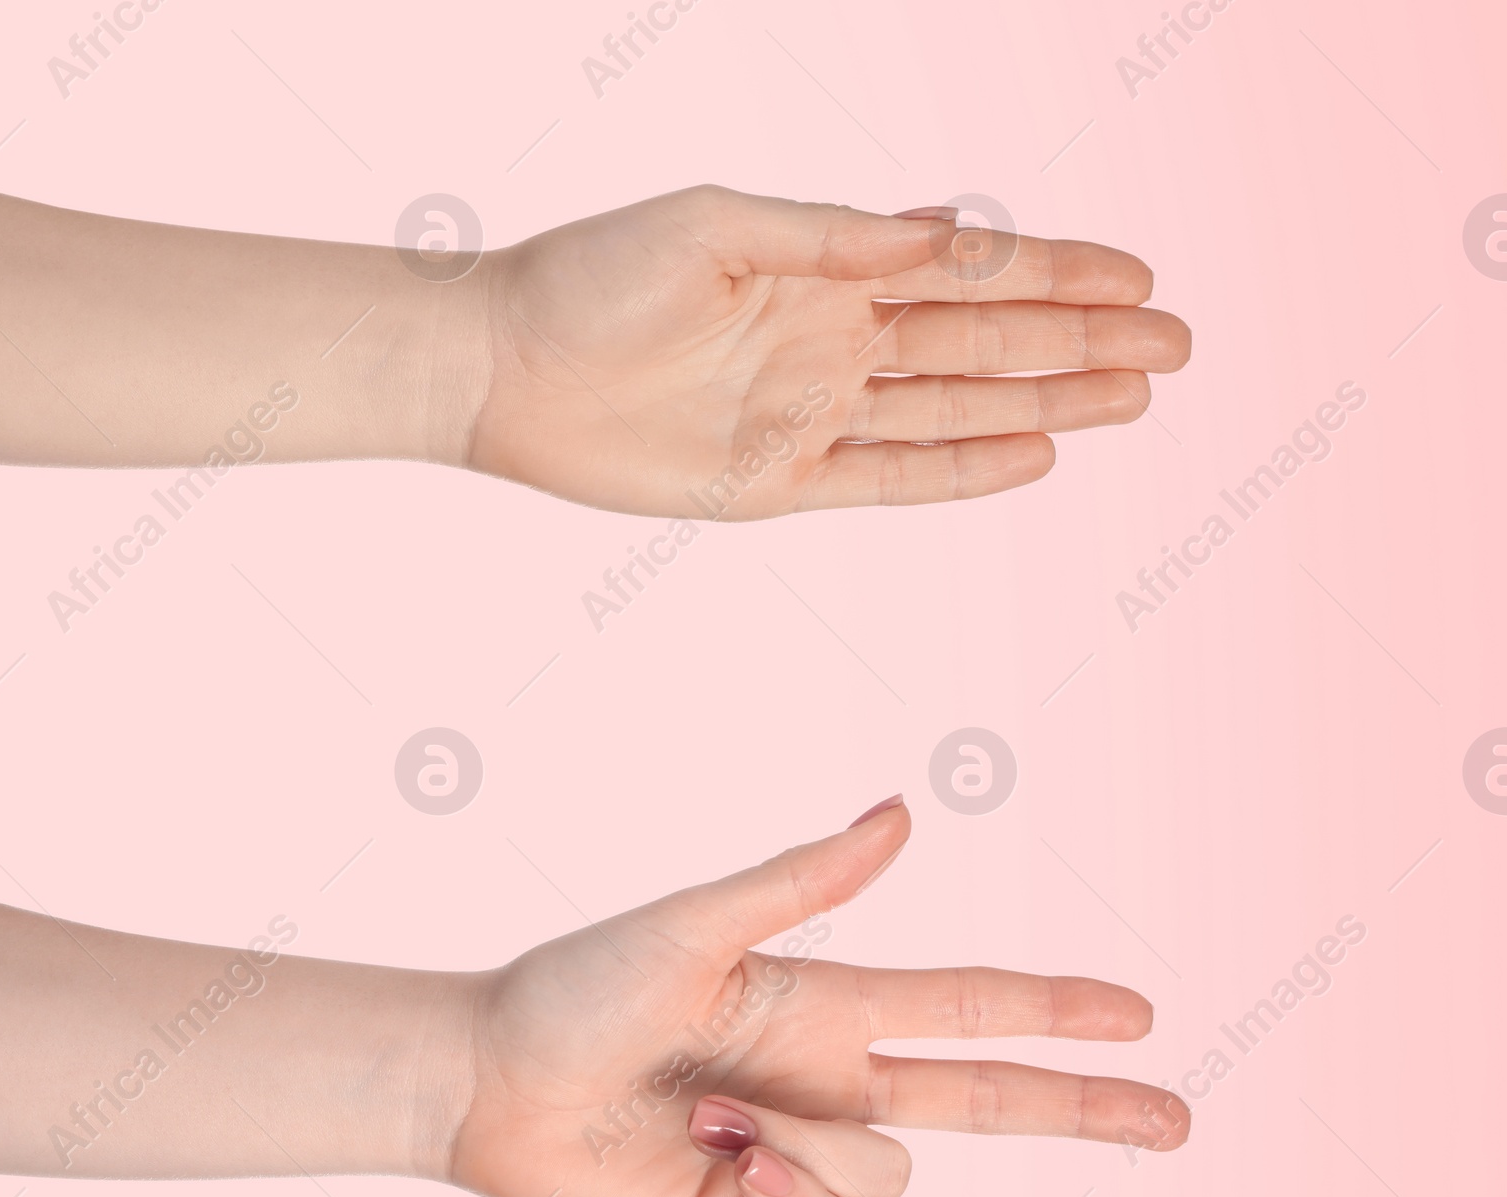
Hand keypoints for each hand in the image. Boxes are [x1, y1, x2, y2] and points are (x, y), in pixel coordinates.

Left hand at [436, 798, 1190, 1196]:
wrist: (489, 1087)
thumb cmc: (577, 989)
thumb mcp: (692, 925)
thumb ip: (803, 881)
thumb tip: (908, 812)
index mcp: (829, 1006)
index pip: (973, 1008)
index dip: (1058, 1011)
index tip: (1141, 1014)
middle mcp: (831, 1084)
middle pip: (989, 1103)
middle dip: (1084, 1110)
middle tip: (1177, 1121)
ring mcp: (799, 1159)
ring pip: (891, 1180)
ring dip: (815, 1146)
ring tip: (713, 1110)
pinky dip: (795, 1196)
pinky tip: (725, 1162)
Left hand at [461, 184, 1189, 516]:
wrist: (505, 368)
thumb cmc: (591, 276)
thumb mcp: (712, 227)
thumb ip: (830, 236)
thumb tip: (940, 231)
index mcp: (828, 265)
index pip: (973, 268)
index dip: (1062, 270)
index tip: (1143, 278)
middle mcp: (836, 338)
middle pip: (989, 340)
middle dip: (1086, 339)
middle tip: (1177, 346)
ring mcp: (815, 413)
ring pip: (959, 407)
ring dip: (1048, 400)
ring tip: (1132, 398)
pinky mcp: (779, 484)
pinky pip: (891, 479)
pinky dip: (962, 471)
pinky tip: (1033, 456)